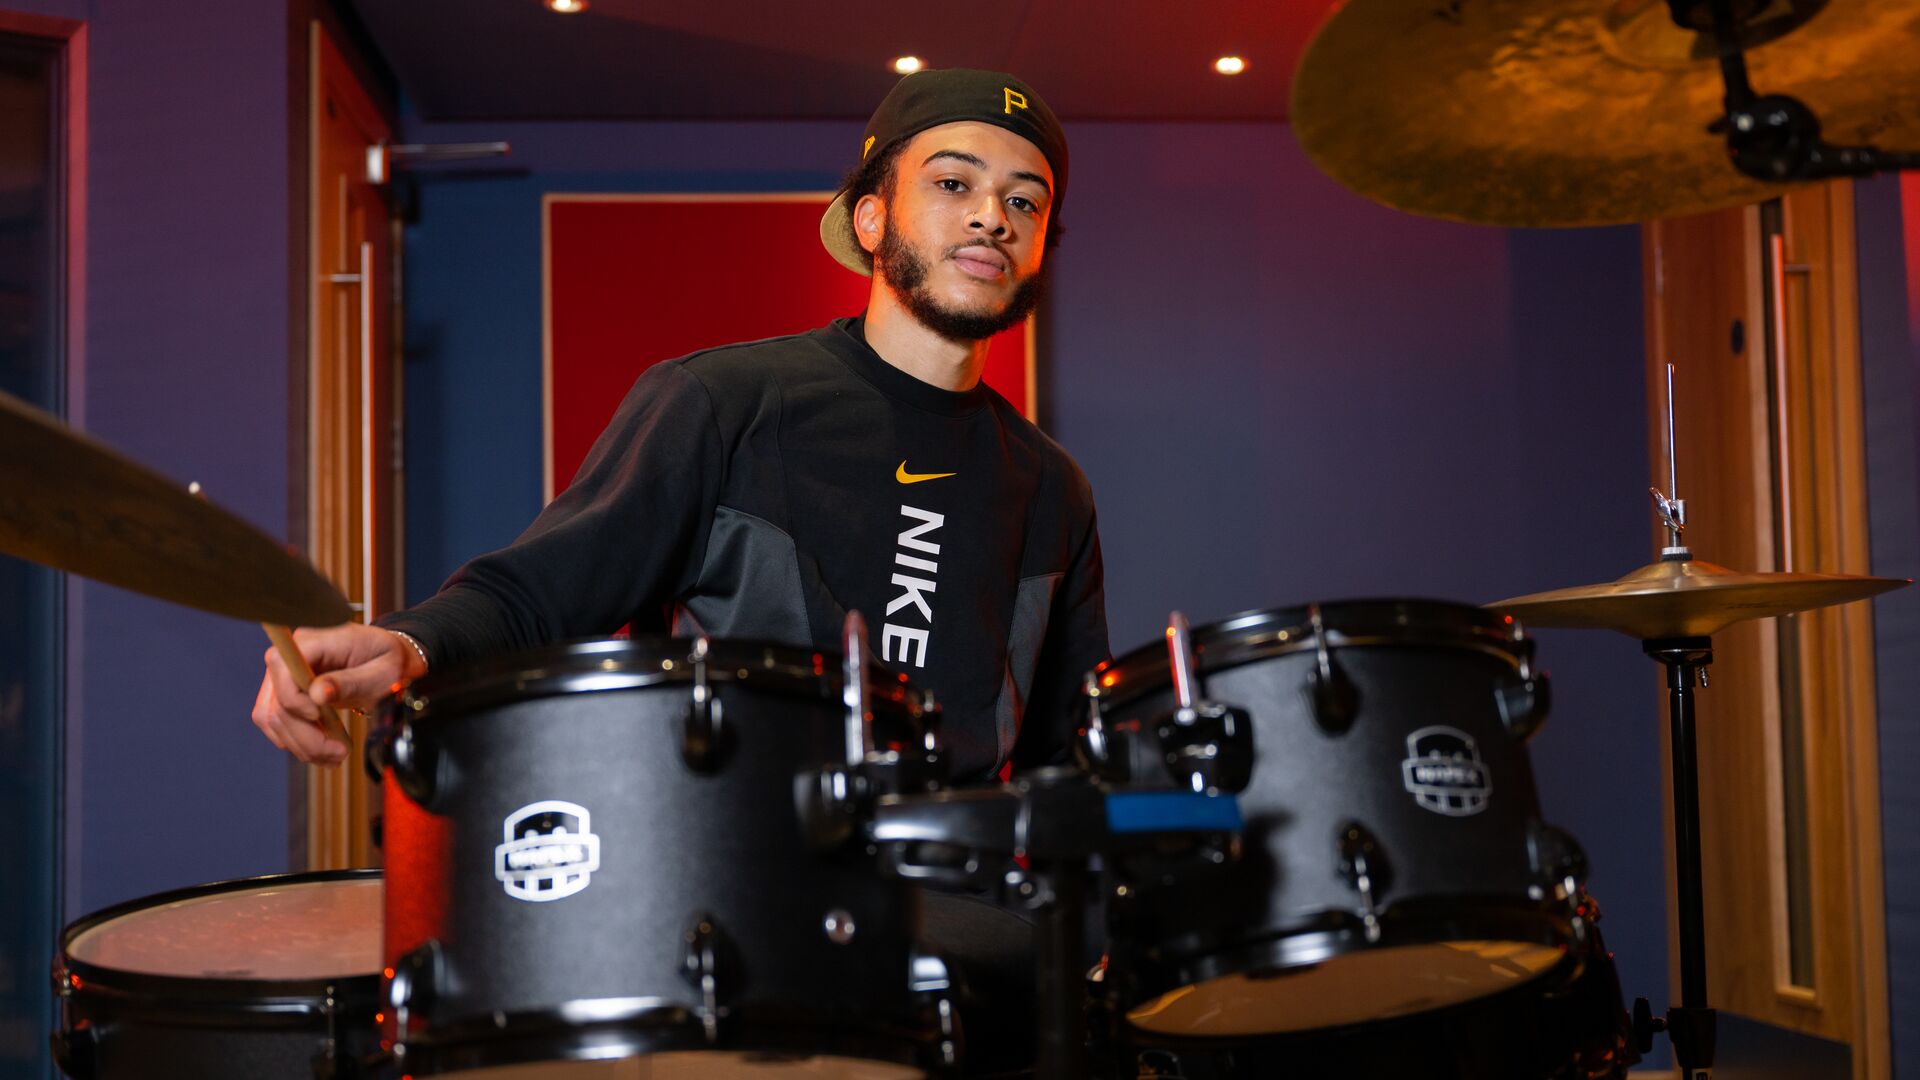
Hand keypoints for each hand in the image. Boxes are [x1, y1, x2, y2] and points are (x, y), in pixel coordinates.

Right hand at [251, 624, 427, 765]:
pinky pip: (277, 723)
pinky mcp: (283, 694)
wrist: (387, 662)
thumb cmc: (387, 662)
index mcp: (316, 639)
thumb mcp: (381, 672)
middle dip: (305, 736)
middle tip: (340, 753)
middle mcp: (292, 654)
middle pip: (276, 701)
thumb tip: (317, 694)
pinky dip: (298, 742)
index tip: (320, 717)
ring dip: (301, 745)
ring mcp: (284, 675)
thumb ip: (350, 682)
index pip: (282, 667)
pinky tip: (323, 750)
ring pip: (273, 717)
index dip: (293, 698)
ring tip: (336, 755)